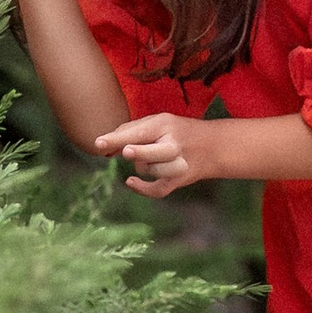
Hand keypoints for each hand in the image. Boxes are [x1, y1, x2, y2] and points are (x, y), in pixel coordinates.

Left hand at [94, 112, 214, 198]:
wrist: (214, 146)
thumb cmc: (178, 131)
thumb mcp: (160, 122)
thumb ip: (132, 130)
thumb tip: (105, 145)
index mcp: (165, 125)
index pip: (138, 132)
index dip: (117, 138)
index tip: (98, 143)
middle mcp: (173, 145)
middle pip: (152, 152)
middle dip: (140, 152)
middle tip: (127, 151)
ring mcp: (178, 165)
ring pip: (150, 170)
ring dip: (142, 166)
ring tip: (148, 158)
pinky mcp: (179, 181)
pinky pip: (157, 190)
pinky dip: (142, 188)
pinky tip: (130, 181)